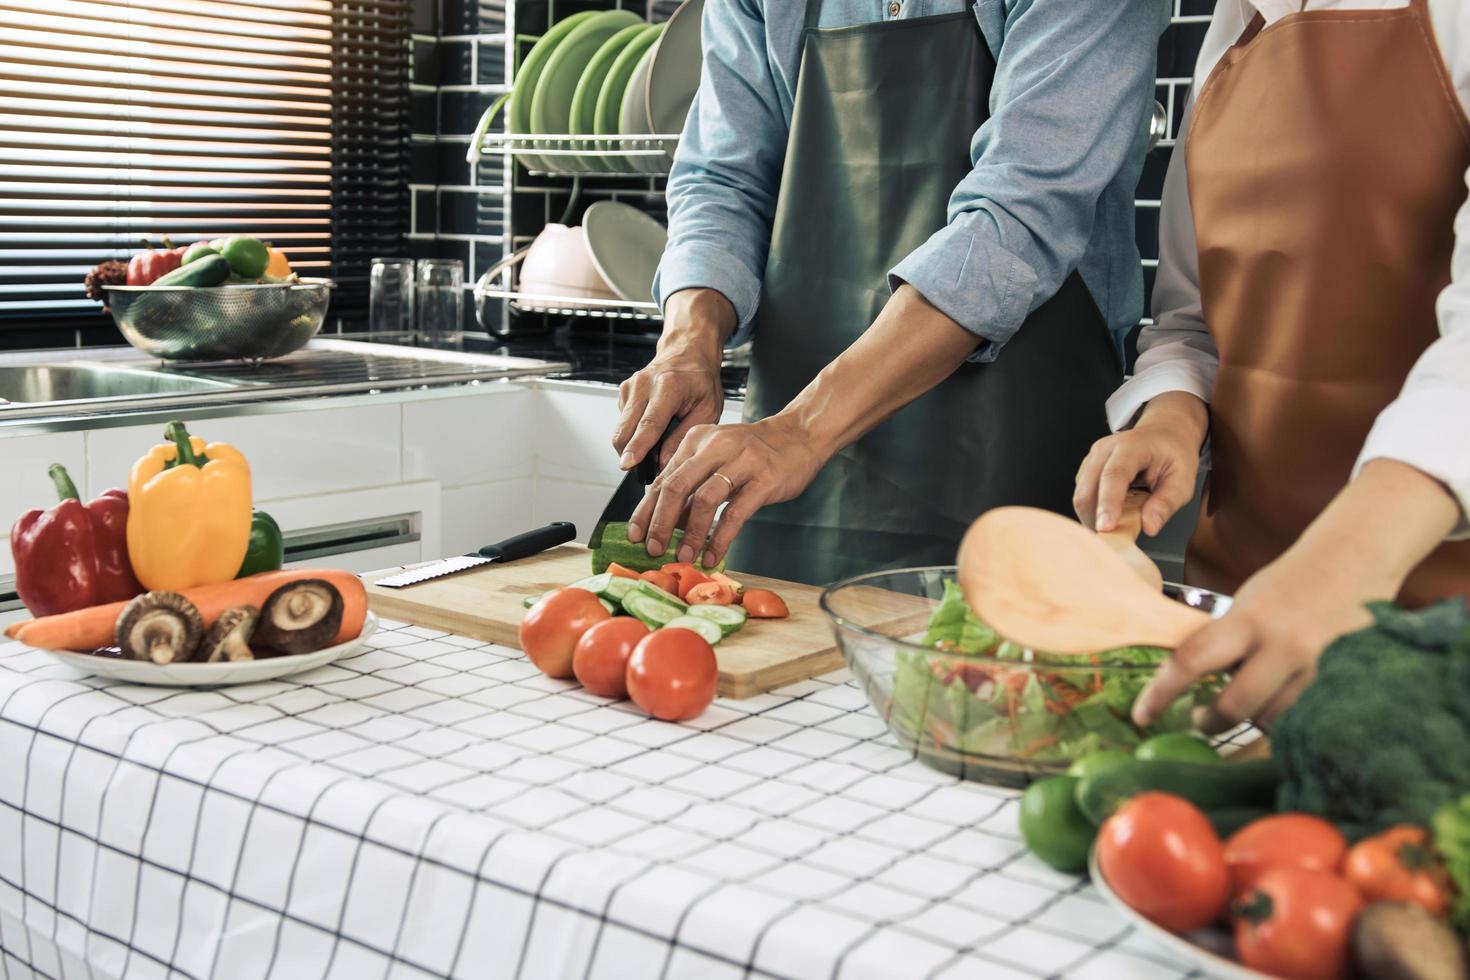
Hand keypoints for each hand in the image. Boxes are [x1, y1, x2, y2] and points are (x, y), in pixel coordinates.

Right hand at [612, 288, 734, 470]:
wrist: (688, 352)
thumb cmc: (701, 380)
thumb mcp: (708, 410)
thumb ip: (685, 437)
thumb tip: (664, 463)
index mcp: (669, 386)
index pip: (649, 422)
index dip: (638, 447)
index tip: (627, 464)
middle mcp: (645, 383)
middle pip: (627, 428)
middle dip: (629, 455)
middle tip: (643, 473)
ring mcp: (631, 386)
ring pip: (621, 428)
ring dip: (631, 446)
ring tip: (652, 453)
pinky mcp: (624, 391)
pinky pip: (623, 422)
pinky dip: (632, 434)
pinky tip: (650, 433)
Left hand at [627, 415, 823, 564]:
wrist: (799, 436)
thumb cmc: (754, 452)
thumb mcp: (716, 458)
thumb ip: (692, 485)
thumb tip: (666, 522)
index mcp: (696, 440)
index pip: (663, 478)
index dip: (645, 509)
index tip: (635, 535)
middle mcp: (715, 447)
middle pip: (676, 487)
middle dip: (659, 522)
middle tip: (653, 549)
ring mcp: (741, 462)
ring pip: (704, 500)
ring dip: (690, 533)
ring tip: (683, 556)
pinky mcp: (764, 480)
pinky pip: (735, 514)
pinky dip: (719, 539)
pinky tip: (712, 555)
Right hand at [1073, 391, 1207, 535]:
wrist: (1164, 432)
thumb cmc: (1174, 455)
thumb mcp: (1183, 480)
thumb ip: (1167, 503)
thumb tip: (1149, 527)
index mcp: (1132, 447)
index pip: (1114, 476)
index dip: (1107, 503)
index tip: (1105, 528)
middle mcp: (1105, 449)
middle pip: (1087, 488)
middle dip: (1094, 518)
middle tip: (1113, 541)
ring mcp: (1093, 458)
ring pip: (1080, 495)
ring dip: (1093, 516)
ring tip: (1116, 525)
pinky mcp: (1087, 468)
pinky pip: (1082, 494)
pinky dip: (1092, 511)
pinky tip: (1110, 514)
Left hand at [1132, 459, 1461, 731]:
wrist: (1355, 559)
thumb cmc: (1292, 583)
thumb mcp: (1248, 604)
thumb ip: (1224, 641)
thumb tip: (1190, 680)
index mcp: (1249, 619)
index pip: (1192, 661)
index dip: (1161, 693)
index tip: (1141, 715)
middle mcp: (1283, 645)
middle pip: (1233, 707)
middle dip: (1209, 721)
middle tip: (1200, 719)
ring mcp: (1318, 667)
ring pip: (1270, 720)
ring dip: (1253, 718)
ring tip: (1251, 699)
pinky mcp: (1345, 682)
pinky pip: (1305, 719)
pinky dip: (1287, 719)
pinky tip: (1283, 701)